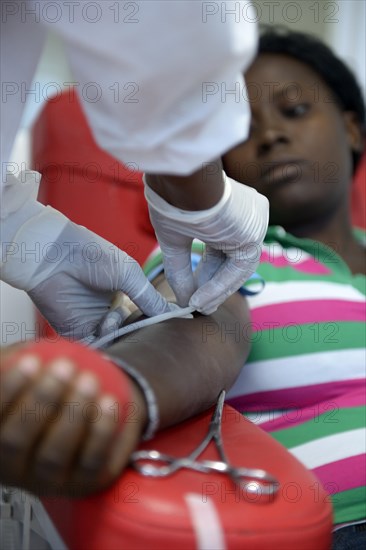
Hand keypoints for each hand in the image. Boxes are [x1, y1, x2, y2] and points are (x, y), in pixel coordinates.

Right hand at [0, 344, 144, 496]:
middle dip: (42, 401)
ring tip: (88, 380)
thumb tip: (6, 353)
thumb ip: (13, 363)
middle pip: (17, 441)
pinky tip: (109, 403)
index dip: (9, 390)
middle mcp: (12, 468)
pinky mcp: (81, 485)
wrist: (85, 410)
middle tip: (65, 367)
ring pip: (54, 455)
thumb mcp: (25, 373)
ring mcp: (46, 482)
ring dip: (73, 415)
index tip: (31, 361)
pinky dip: (101, 432)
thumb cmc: (46, 388)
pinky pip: (91, 463)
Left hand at [1, 171, 169, 339]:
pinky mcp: (77, 331)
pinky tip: (103, 327)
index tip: (167, 325)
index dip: (155, 320)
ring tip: (110, 318)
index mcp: (124, 293)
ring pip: (117, 340)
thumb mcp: (129, 274)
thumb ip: (150, 298)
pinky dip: (104, 342)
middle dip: (138, 331)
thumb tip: (176, 313)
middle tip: (142, 328)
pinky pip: (97, 346)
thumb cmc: (92, 256)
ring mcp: (94, 322)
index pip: (145, 314)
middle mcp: (110, 309)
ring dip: (119, 334)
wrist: (53, 256)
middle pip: (132, 331)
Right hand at [145, 174, 268, 313]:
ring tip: (198, 307)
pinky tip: (201, 300)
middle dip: (212, 285)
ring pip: (237, 267)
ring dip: (216, 290)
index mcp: (228, 211)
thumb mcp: (173, 238)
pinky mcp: (254, 233)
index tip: (194, 290)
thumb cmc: (174, 199)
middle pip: (231, 260)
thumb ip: (179, 267)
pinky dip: (220, 286)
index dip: (207, 272)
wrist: (183, 181)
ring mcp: (253, 224)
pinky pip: (239, 268)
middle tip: (197, 304)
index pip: (222, 249)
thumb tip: (183, 299)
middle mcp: (246, 218)